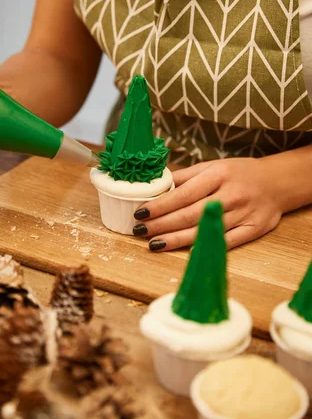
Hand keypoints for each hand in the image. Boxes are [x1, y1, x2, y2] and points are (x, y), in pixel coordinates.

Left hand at [133, 158, 283, 250]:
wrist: (278, 182)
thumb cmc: (238, 173)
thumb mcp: (212, 166)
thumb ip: (185, 177)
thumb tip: (156, 186)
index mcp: (218, 175)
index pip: (183, 194)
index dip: (160, 206)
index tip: (141, 213)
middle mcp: (230, 195)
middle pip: (190, 214)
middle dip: (162, 224)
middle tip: (141, 231)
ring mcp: (243, 214)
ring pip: (204, 231)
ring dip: (176, 239)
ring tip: (154, 243)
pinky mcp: (253, 230)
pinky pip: (225, 242)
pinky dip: (204, 247)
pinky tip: (184, 251)